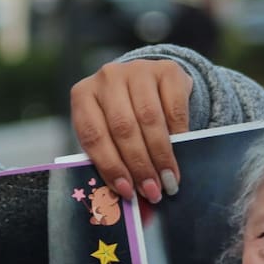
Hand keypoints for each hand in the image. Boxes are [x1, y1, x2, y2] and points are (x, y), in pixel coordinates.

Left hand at [70, 59, 192, 201]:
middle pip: (122, 128)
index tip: (126, 191)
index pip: (93, 134)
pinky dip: (178, 134)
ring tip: (169, 181)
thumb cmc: (123, 117)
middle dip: (139, 165)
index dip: (110, 165)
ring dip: (160, 155)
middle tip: (152, 191)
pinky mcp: (166, 69)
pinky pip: (173, 107)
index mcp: (83, 95)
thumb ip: (112, 156)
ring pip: (148, 118)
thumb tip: (125, 194)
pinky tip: (180, 154)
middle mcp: (107, 78)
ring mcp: (137, 70)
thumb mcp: (109, 132)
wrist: (151, 83)